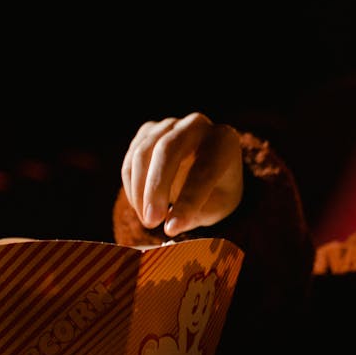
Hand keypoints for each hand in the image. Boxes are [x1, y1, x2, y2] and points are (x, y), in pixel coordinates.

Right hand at [120, 112, 242, 236]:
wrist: (208, 168)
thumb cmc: (216, 190)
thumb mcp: (218, 206)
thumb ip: (197, 215)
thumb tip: (170, 226)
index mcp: (224, 141)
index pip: (204, 169)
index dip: (187, 201)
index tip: (171, 229)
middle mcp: (196, 125)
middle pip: (167, 149)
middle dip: (155, 189)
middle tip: (151, 222)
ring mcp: (169, 125)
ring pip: (142, 154)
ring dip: (139, 192)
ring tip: (148, 221)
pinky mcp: (148, 132)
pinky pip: (130, 161)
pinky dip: (131, 188)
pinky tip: (141, 208)